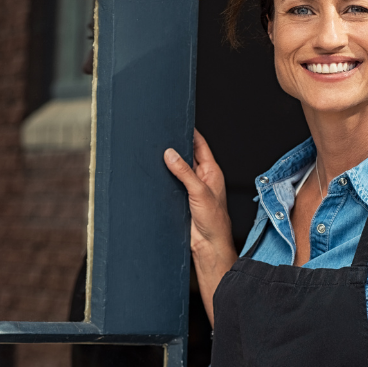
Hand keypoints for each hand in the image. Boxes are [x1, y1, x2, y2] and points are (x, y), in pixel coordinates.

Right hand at [164, 130, 236, 325]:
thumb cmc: (214, 222)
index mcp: (211, 171)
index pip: (199, 144)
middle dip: (175, 146)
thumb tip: (170, 154)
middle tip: (160, 135)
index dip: (189, 132)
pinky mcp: (181, 199)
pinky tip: (154, 174)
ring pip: (177, 169)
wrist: (208, 246)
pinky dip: (163, 178)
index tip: (178, 120)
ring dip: (168, 163)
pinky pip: (171, 183)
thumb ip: (184, 172)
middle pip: (186, 155)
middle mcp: (202, 177)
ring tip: (153, 152)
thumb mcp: (199, 192)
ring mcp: (191, 188)